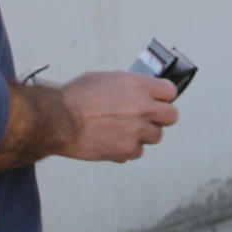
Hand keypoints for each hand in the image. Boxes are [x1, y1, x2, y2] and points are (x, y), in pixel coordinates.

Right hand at [58, 71, 178, 162]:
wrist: (59, 120)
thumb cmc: (74, 98)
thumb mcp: (103, 79)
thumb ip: (126, 85)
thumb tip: (136, 90)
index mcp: (137, 85)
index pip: (170, 91)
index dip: (163, 96)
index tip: (159, 100)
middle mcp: (142, 107)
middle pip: (171, 116)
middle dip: (160, 118)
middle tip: (148, 119)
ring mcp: (137, 129)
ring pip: (155, 136)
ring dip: (143, 135)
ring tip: (124, 131)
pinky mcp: (127, 149)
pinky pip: (137, 152)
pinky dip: (127, 149)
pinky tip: (113, 142)